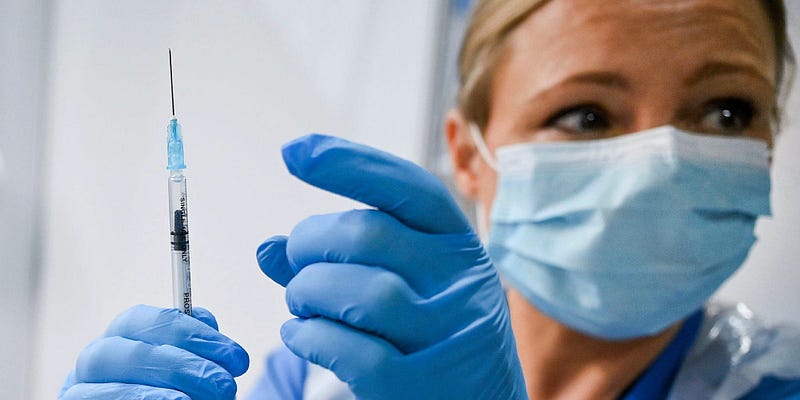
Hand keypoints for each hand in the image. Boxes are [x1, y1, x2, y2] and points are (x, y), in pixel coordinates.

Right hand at [59, 305, 248, 399]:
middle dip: (180, 366)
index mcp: (121, 337)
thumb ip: (193, 342)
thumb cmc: (174, 390)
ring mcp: (80, 393)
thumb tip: (205, 320)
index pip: (145, 320)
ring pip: (107, 391)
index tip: (236, 358)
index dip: (192, 334)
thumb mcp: (187, 364)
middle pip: (124, 354)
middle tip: (224, 384)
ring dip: (160, 395)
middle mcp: (94, 362)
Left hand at [257, 134, 526, 398]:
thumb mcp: (409, 288)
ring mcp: (450, 335)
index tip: (294, 152)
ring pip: (357, 292)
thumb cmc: (433, 339)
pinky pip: (351, 350)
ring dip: (306, 292)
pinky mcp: (425, 385)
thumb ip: (343, 263)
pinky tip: (302, 336)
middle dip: (309, 242)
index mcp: (462, 247)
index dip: (350, 164)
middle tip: (292, 261)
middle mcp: (464, 283)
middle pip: (369, 234)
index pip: (409, 188)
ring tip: (299, 304)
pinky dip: (310, 337)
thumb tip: (268, 247)